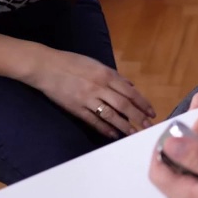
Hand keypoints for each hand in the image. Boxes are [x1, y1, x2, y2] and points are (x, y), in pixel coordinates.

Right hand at [24, 48, 155, 138]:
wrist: (46, 66)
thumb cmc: (72, 62)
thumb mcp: (96, 64)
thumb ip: (114, 75)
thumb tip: (130, 85)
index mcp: (106, 74)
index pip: (130, 91)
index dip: (142, 103)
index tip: (151, 112)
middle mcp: (99, 87)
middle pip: (123, 104)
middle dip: (138, 116)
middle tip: (148, 127)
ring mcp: (87, 99)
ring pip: (110, 115)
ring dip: (124, 125)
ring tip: (133, 133)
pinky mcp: (76, 108)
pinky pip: (93, 120)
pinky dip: (104, 129)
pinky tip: (113, 135)